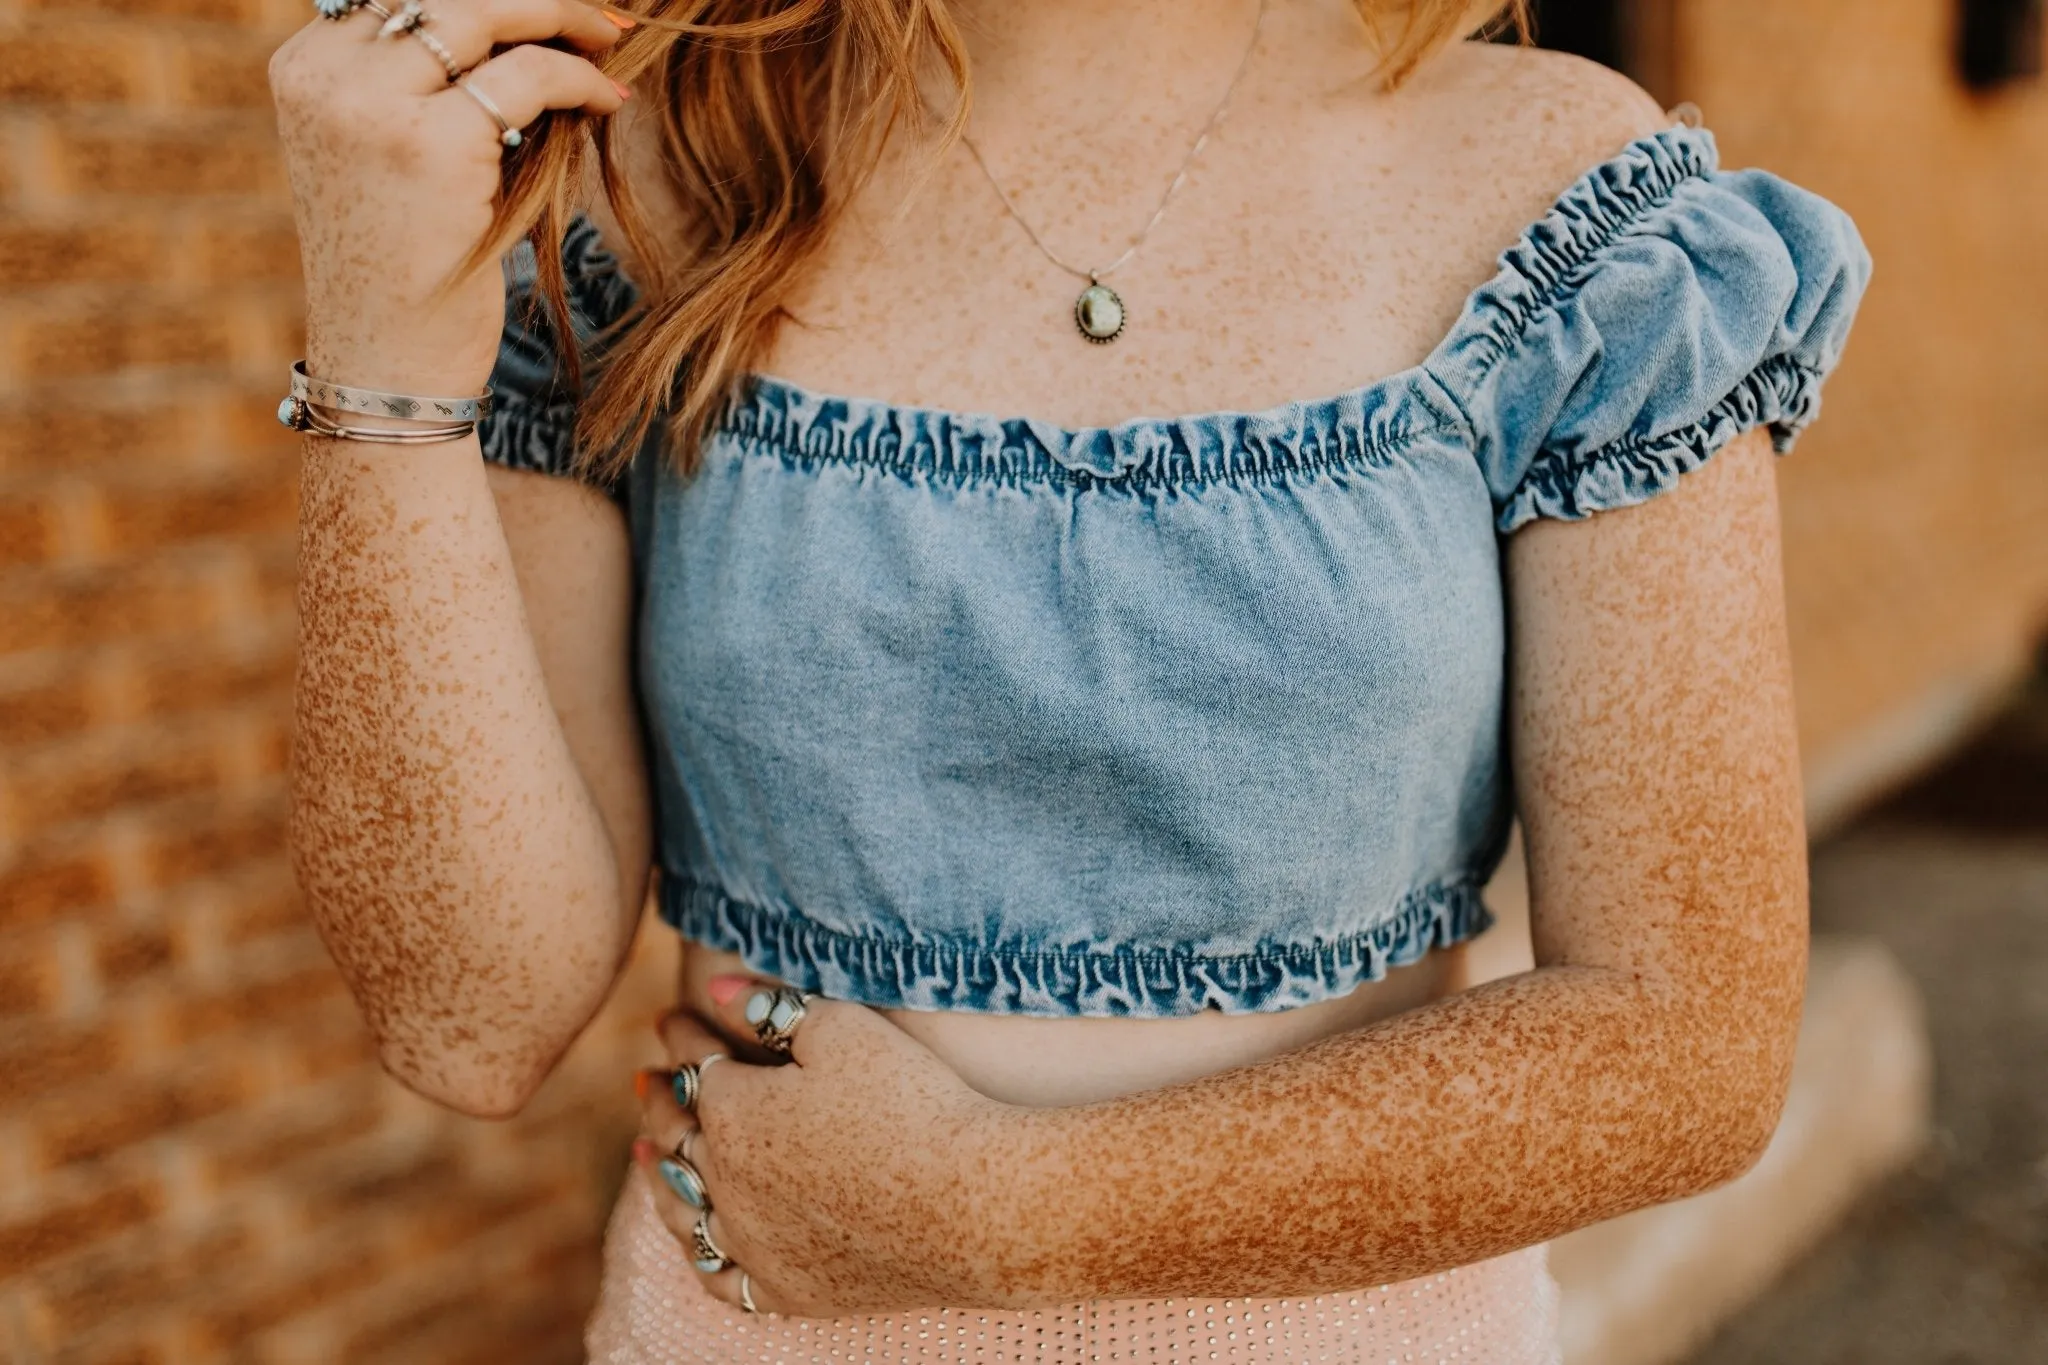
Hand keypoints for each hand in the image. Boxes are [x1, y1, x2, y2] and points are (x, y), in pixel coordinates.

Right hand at [267, 0, 631, 394]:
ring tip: (611, 37)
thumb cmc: (405, 266)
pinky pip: (527, 75)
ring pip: (484, 11)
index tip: (544, 6)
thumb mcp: (391, 153)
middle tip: (597, 15)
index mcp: (304, 68)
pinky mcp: (431, 144)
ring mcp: (370, 105)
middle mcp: (326, 75)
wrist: (389, 363)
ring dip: (561, 15)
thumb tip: (519, 21)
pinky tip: (609, 102)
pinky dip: (579, 79)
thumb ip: (428, 83)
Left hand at [633, 979, 1034, 1316]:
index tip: (677, 1017)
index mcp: (733, 1111)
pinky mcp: (787, 1290)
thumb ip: (769, 1007)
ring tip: (643, 1151)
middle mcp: (727, 1181)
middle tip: (648, 1078)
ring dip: (657, 1172)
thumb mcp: (843, 1029)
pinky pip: (719, 1276)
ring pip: (681, 1207)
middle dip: (658, 1097)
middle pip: (675, 1132)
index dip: (684, 1033)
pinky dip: (699, 1251)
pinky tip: (699, 1237)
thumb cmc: (914, 1103)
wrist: (970, 1206)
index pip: (694, 1061)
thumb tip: (715, 987)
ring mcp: (753, 1243)